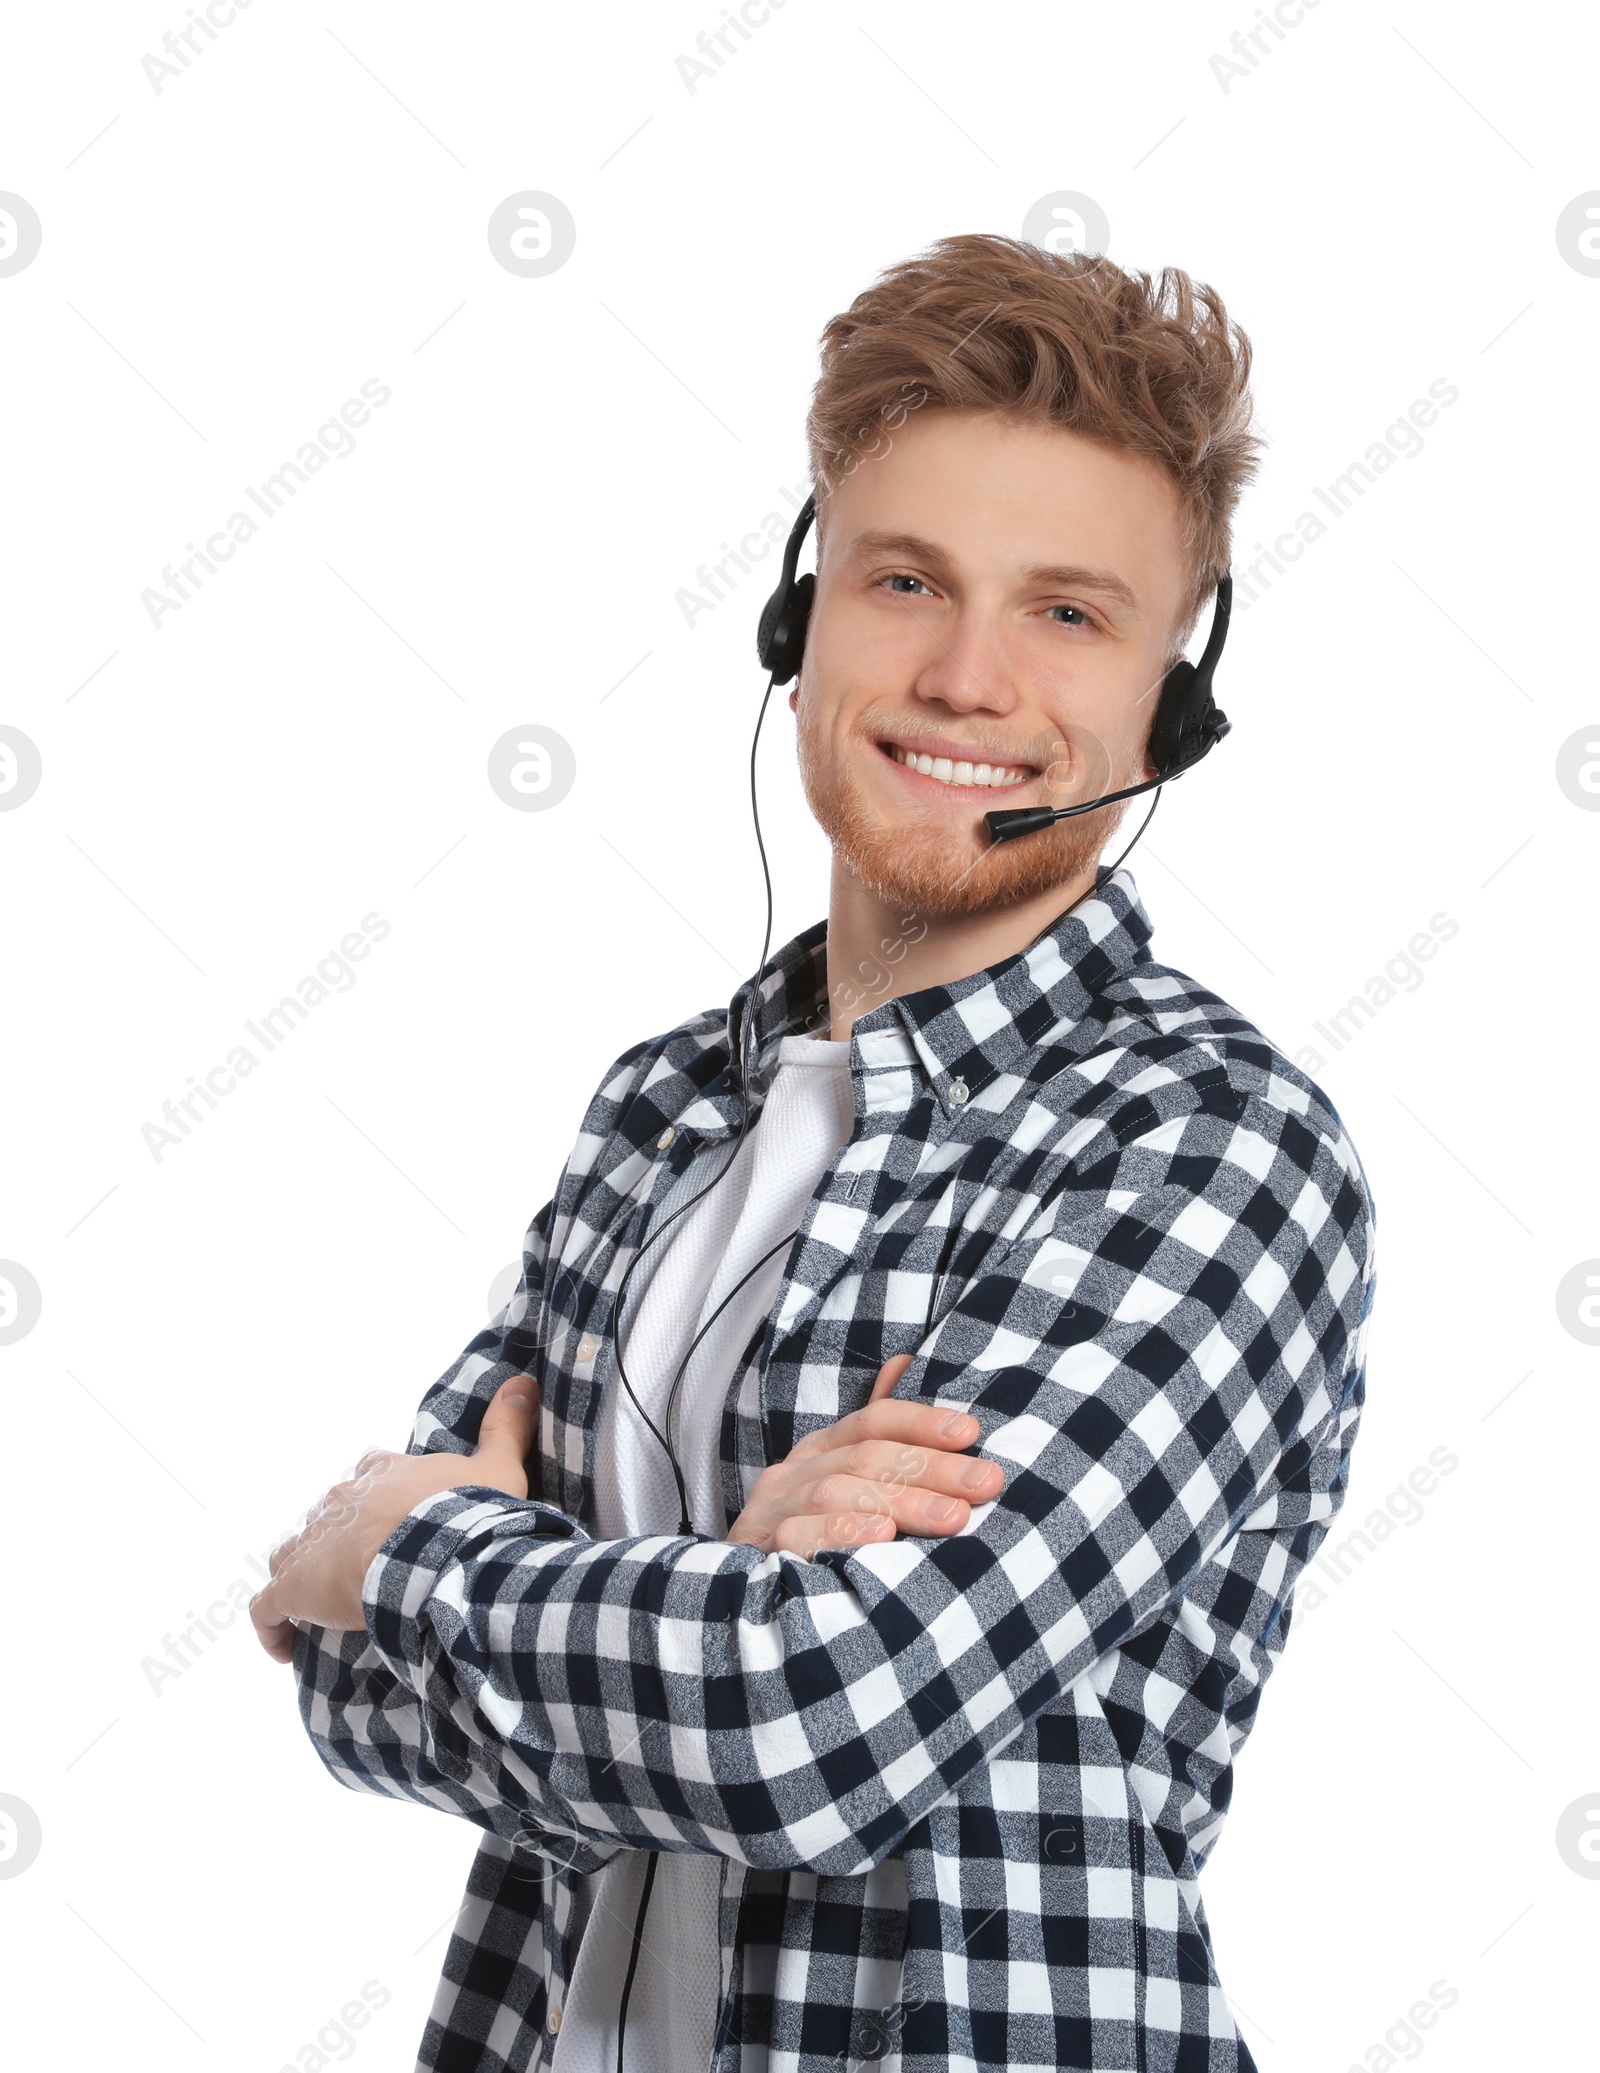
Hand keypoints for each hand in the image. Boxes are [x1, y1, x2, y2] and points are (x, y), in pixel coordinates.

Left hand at [249, 1375, 539, 1664]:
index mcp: (383, 1473)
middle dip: (341, 1538)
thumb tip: (522, 1382)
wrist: (432, 1557)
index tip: (394, 1520)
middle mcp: (340, 1500)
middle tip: (370, 1570)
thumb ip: (505, 1428)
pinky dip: (273, 1627)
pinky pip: (266, 1609)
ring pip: (290, 1553)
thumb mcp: (497, 1469)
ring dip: (303, 1574)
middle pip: (329, 1514)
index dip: (378, 1497)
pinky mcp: (292, 1587)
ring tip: (324, 1605)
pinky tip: (288, 1648)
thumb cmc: (466, 1516)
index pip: (369, 1473)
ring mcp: (311, 1543)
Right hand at [727, 1355, 1001, 1557]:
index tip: (971, 1432)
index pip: (871, 1421)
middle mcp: (795, 1473)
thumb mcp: (847, 1485)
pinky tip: (882, 1538)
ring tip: (954, 1516)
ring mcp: (772, 1512)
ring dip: (901, 1501)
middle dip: (931, 1468)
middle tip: (985, 1482)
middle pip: (865, 1457)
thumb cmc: (814, 1540)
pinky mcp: (758, 1553)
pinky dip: (841, 1533)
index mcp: (821, 1451)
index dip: (921, 1422)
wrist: (743, 1607)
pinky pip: (797, 1536)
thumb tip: (905, 1363)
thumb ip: (878, 1433)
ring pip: (837, 1492)